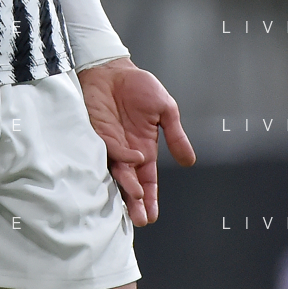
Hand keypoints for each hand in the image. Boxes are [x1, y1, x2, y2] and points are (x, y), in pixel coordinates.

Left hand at [77, 58, 195, 226]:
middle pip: (131, 183)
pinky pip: (111, 150)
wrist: (113, 69)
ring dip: (126, 188)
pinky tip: (134, 160)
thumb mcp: (166, 110)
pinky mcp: (98, 134)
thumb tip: (189, 160)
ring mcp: (112, 144)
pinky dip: (123, 157)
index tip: (152, 216)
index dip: (150, 198)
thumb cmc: (138, 86)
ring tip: (136, 202)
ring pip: (118, 173)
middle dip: (135, 203)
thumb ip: (176, 135)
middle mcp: (127, 151)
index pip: (147, 181)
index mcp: (144, 149)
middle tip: (140, 219)